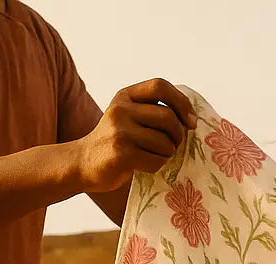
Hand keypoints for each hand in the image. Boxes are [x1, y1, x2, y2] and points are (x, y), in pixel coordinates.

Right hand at [75, 79, 196, 192]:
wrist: (84, 162)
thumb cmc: (117, 141)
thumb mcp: (129, 116)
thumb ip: (152, 111)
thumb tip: (191, 119)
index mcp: (126, 95)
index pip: (160, 86)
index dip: (181, 102)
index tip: (191, 121)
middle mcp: (121, 109)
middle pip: (167, 116)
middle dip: (179, 134)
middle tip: (174, 144)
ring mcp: (120, 131)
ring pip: (164, 142)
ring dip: (168, 153)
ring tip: (158, 155)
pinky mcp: (121, 153)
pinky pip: (156, 160)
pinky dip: (158, 165)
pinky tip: (146, 165)